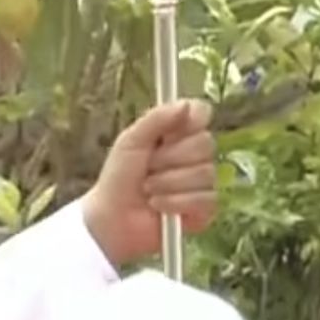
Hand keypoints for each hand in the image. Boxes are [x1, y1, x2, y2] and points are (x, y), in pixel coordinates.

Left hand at [81, 99, 216, 267]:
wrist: (114, 216)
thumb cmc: (119, 176)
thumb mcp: (131, 141)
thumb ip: (156, 119)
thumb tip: (187, 103)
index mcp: (177, 132)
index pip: (202, 113)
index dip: (191, 121)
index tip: (170, 131)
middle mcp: (194, 154)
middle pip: (205, 144)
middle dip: (169, 158)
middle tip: (148, 167)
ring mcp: (203, 182)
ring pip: (204, 173)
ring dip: (168, 183)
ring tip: (148, 189)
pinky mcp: (205, 209)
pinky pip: (204, 199)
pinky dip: (175, 203)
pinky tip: (159, 206)